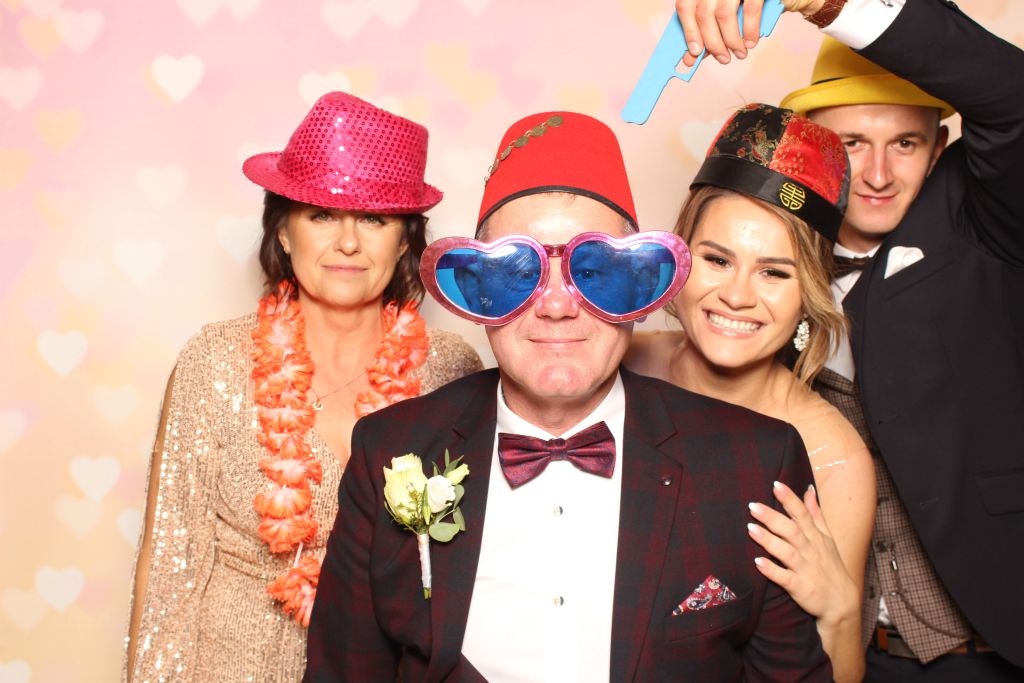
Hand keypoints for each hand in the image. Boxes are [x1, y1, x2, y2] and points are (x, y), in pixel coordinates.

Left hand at [674, 0, 825, 65]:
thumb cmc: (746, 5)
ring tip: (740, 53)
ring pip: (723, 14)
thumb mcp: (724, 18)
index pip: (685, 6)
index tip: (695, 52)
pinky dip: (750, 30)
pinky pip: (749, 9)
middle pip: (703, 13)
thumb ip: (707, 34)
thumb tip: (690, 58)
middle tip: (723, 59)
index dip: (689, 30)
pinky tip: (751, 42)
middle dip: (713, 42)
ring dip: (731, 40)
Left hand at [746, 480, 856, 623]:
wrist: (842, 603)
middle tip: (753, 506)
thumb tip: (808, 489)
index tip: (776, 485)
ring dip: (769, 541)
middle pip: (792, 531)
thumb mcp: (827, 538)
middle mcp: (811, 551)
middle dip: (773, 518)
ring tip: (750, 529)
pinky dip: (772, 570)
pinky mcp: (800, 588)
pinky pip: (785, 578)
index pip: (803, 514)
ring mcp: (806, 569)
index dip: (790, 500)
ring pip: (787, 552)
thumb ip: (816, 514)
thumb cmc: (831, 567)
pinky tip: (757, 562)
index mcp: (816, 537)